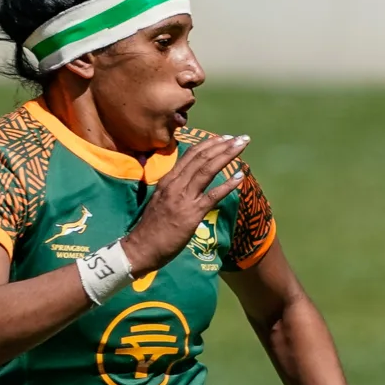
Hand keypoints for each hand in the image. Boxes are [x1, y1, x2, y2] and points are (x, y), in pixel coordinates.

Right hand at [119, 132, 248, 272]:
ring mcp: (183, 198)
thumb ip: (175, 189)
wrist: (141, 247)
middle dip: (223, 146)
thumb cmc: (152, 227)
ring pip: (207, 170)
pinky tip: (240, 177)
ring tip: (242, 147)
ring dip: (226, 156)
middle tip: (241, 138)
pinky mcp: (191, 213)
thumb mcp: (161, 200)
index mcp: (168, 179)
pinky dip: (227, 185)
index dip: (209, 144)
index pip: (191, 155)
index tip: (225, 138)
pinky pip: (212, 195)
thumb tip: (189, 182)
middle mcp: (175, 184)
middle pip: (201, 158)